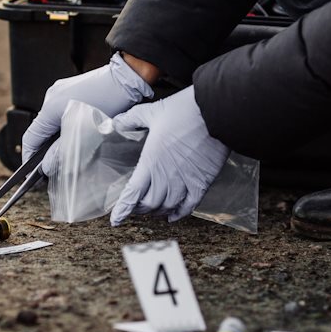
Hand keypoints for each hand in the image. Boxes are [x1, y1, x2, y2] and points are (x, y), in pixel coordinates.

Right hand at [22, 53, 153, 172]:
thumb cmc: (111, 105)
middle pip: (42, 130)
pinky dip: (67, 126)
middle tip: (54, 167)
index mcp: (50, 107)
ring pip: (54, 122)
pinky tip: (80, 134)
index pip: (31, 138)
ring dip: (58, 138)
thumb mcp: (86, 136)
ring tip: (70, 152)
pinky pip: (64, 111)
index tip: (31, 174)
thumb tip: (45, 167)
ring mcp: (62, 90)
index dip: (30, 159)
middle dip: (46, 150)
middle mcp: (52, 96)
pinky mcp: (73, 88)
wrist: (129, 78)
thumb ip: (62, 154)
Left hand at [109, 85, 228, 224]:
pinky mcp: (201, 183)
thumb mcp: (152, 112)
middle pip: (148, 205)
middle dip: (139, 209)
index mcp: (151, 162)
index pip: (132, 194)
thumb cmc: (184, 111)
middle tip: (135, 206)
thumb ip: (132, 119)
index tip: (116, 220)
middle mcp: (166, 177)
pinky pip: (189, 207)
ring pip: (167, 208)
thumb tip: (117, 122)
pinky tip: (173, 216)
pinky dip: (179, 214)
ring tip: (153, 209)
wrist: (214, 113)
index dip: (122, 209)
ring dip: (157, 211)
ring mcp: (185, 182)